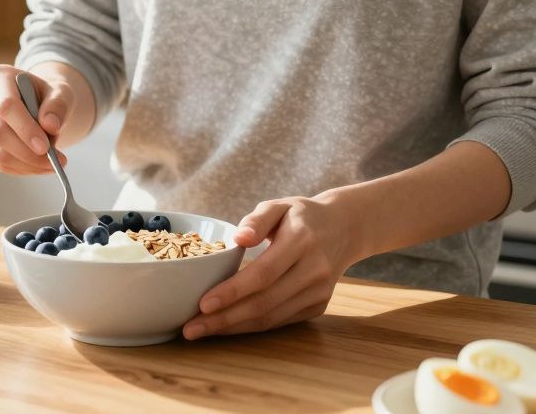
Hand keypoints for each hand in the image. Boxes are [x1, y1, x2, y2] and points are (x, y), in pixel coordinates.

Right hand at [0, 64, 75, 175]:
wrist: (37, 103)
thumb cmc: (47, 96)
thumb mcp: (61, 93)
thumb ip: (58, 105)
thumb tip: (50, 125)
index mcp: (0, 76)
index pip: (6, 106)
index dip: (25, 129)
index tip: (45, 147)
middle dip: (27, 153)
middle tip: (54, 161)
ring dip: (27, 164)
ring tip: (51, 163)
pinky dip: (21, 169)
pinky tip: (37, 165)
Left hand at [183, 195, 358, 339]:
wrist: (344, 229)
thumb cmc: (301, 215)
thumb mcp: (279, 205)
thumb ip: (256, 219)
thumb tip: (237, 239)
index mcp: (302, 241)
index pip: (263, 273)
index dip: (232, 291)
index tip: (203, 304)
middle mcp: (314, 270)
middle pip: (264, 302)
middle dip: (224, 319)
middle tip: (191, 328)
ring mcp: (318, 292)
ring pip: (271, 318)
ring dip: (234, 328)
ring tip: (201, 330)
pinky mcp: (318, 306)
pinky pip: (279, 321)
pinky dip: (251, 327)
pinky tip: (226, 326)